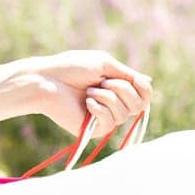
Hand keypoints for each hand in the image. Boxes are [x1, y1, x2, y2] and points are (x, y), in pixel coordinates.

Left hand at [15, 50, 153, 136]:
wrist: (46, 80)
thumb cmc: (71, 68)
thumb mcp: (104, 65)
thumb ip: (127, 75)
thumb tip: (148, 81)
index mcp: (116, 88)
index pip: (144, 96)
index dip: (145, 90)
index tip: (136, 80)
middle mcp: (112, 104)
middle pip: (139, 105)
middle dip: (123, 89)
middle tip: (102, 82)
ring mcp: (102, 118)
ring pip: (124, 114)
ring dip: (108, 97)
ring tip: (89, 91)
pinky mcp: (92, 129)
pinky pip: (110, 123)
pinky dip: (100, 109)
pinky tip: (87, 102)